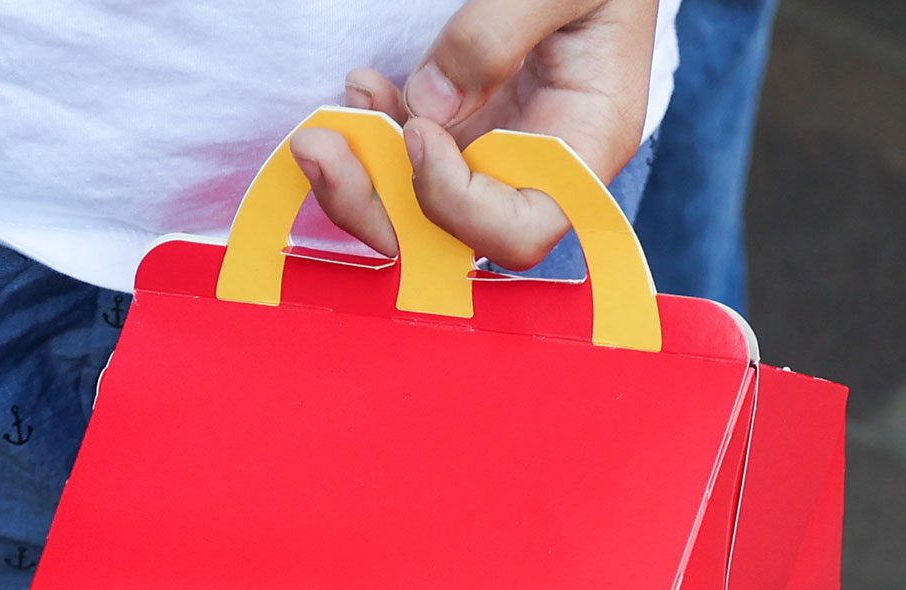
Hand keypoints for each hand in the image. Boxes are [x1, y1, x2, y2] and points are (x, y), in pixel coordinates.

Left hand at [289, 0, 659, 269]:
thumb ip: (500, 32)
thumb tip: (429, 103)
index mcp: (584, 150)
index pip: (519, 230)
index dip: (458, 205)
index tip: (419, 134)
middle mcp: (536, 174)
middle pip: (452, 240)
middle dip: (378, 208)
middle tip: (321, 150)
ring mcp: (495, 160)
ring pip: (417, 213)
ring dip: (361, 180)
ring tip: (321, 129)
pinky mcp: (466, 136)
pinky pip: (409, 164)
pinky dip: (374, 136)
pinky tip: (362, 88)